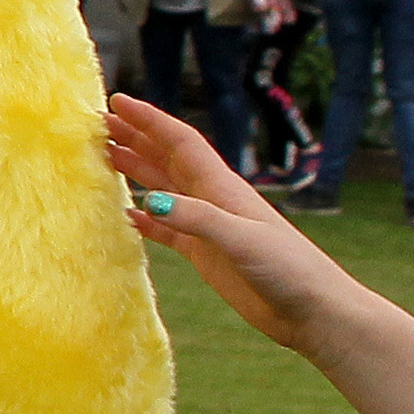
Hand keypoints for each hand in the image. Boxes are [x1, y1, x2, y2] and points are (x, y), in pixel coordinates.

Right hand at [104, 92, 344, 354]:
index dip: (149, 120)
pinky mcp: (206, 253)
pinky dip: (144, 217)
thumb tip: (148, 200)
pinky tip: (125, 214)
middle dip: (135, 137)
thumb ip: (196, 219)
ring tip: (105, 156)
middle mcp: (212, 200)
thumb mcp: (242, 240)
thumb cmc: (289, 270)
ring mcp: (208, 226)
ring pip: (163, 188)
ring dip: (136, 170)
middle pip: (167, 159)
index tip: (117, 101)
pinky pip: (166, 228)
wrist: (314, 311)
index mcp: (222, 187)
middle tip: (100, 122)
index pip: (180, 142)